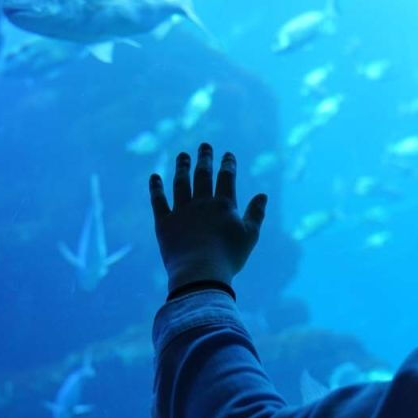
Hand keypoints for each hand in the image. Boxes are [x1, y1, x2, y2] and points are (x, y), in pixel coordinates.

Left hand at [149, 143, 266, 292]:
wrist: (200, 272)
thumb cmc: (229, 257)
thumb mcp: (250, 236)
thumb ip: (256, 214)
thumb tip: (263, 194)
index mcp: (224, 205)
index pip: (226, 178)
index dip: (228, 164)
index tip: (228, 154)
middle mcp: (202, 203)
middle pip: (203, 175)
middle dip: (205, 158)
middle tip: (204, 145)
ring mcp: (181, 211)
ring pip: (181, 183)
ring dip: (182, 167)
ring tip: (183, 155)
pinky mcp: (164, 223)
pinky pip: (159, 201)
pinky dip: (156, 188)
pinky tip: (154, 177)